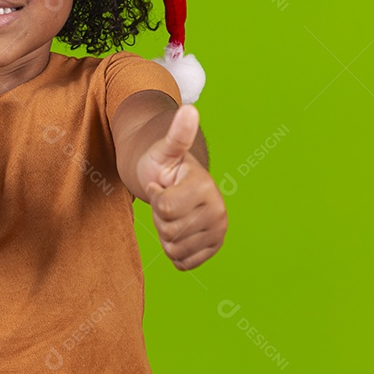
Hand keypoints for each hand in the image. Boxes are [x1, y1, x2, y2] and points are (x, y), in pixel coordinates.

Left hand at [135, 104, 226, 270]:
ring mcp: (218, 232)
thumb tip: (189, 109)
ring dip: (165, 234)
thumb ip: (177, 134)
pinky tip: (178, 230)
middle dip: (159, 217)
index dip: (155, 197)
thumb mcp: (164, 149)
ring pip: (174, 250)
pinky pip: (183, 263)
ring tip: (172, 214)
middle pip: (169, 232)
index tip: (161, 184)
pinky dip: (174, 251)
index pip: (165, 208)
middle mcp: (219, 212)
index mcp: (206, 187)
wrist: (172, 183)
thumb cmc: (163, 164)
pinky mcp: (213, 248)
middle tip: (166, 200)